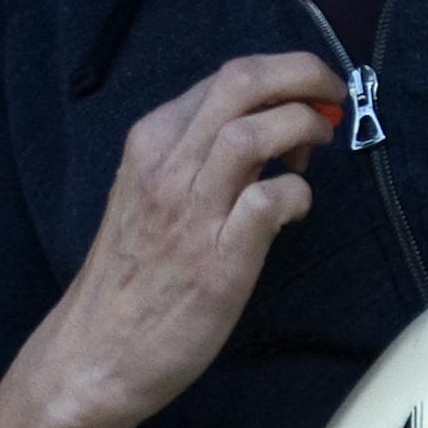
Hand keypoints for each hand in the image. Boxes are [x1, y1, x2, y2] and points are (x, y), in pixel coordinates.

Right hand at [27, 52, 345, 427]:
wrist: (95, 352)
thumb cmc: (134, 270)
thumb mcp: (153, 189)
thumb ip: (201, 153)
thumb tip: (271, 125)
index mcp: (151, 140)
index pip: (229, 75)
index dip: (284, 76)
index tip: (307, 97)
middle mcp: (166, 164)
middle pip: (244, 82)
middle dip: (304, 75)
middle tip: (332, 98)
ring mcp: (190, 210)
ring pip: (253, 131)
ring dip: (301, 126)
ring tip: (316, 149)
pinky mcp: (218, 259)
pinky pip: (269, 200)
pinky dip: (297, 193)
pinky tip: (295, 209)